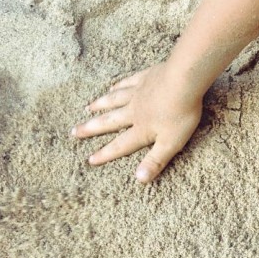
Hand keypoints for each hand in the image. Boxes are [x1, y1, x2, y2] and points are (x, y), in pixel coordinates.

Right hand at [71, 65, 202, 183]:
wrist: (184, 81)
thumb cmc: (180, 114)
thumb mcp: (172, 143)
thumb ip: (155, 160)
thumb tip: (139, 180)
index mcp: (141, 129)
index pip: (121, 145)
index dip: (106, 154)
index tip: (89, 159)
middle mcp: (134, 111)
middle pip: (109, 121)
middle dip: (92, 128)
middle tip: (74, 132)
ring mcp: (138, 93)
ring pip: (114, 100)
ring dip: (100, 105)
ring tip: (87, 109)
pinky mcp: (146, 78)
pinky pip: (127, 83)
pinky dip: (117, 86)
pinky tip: (111, 87)